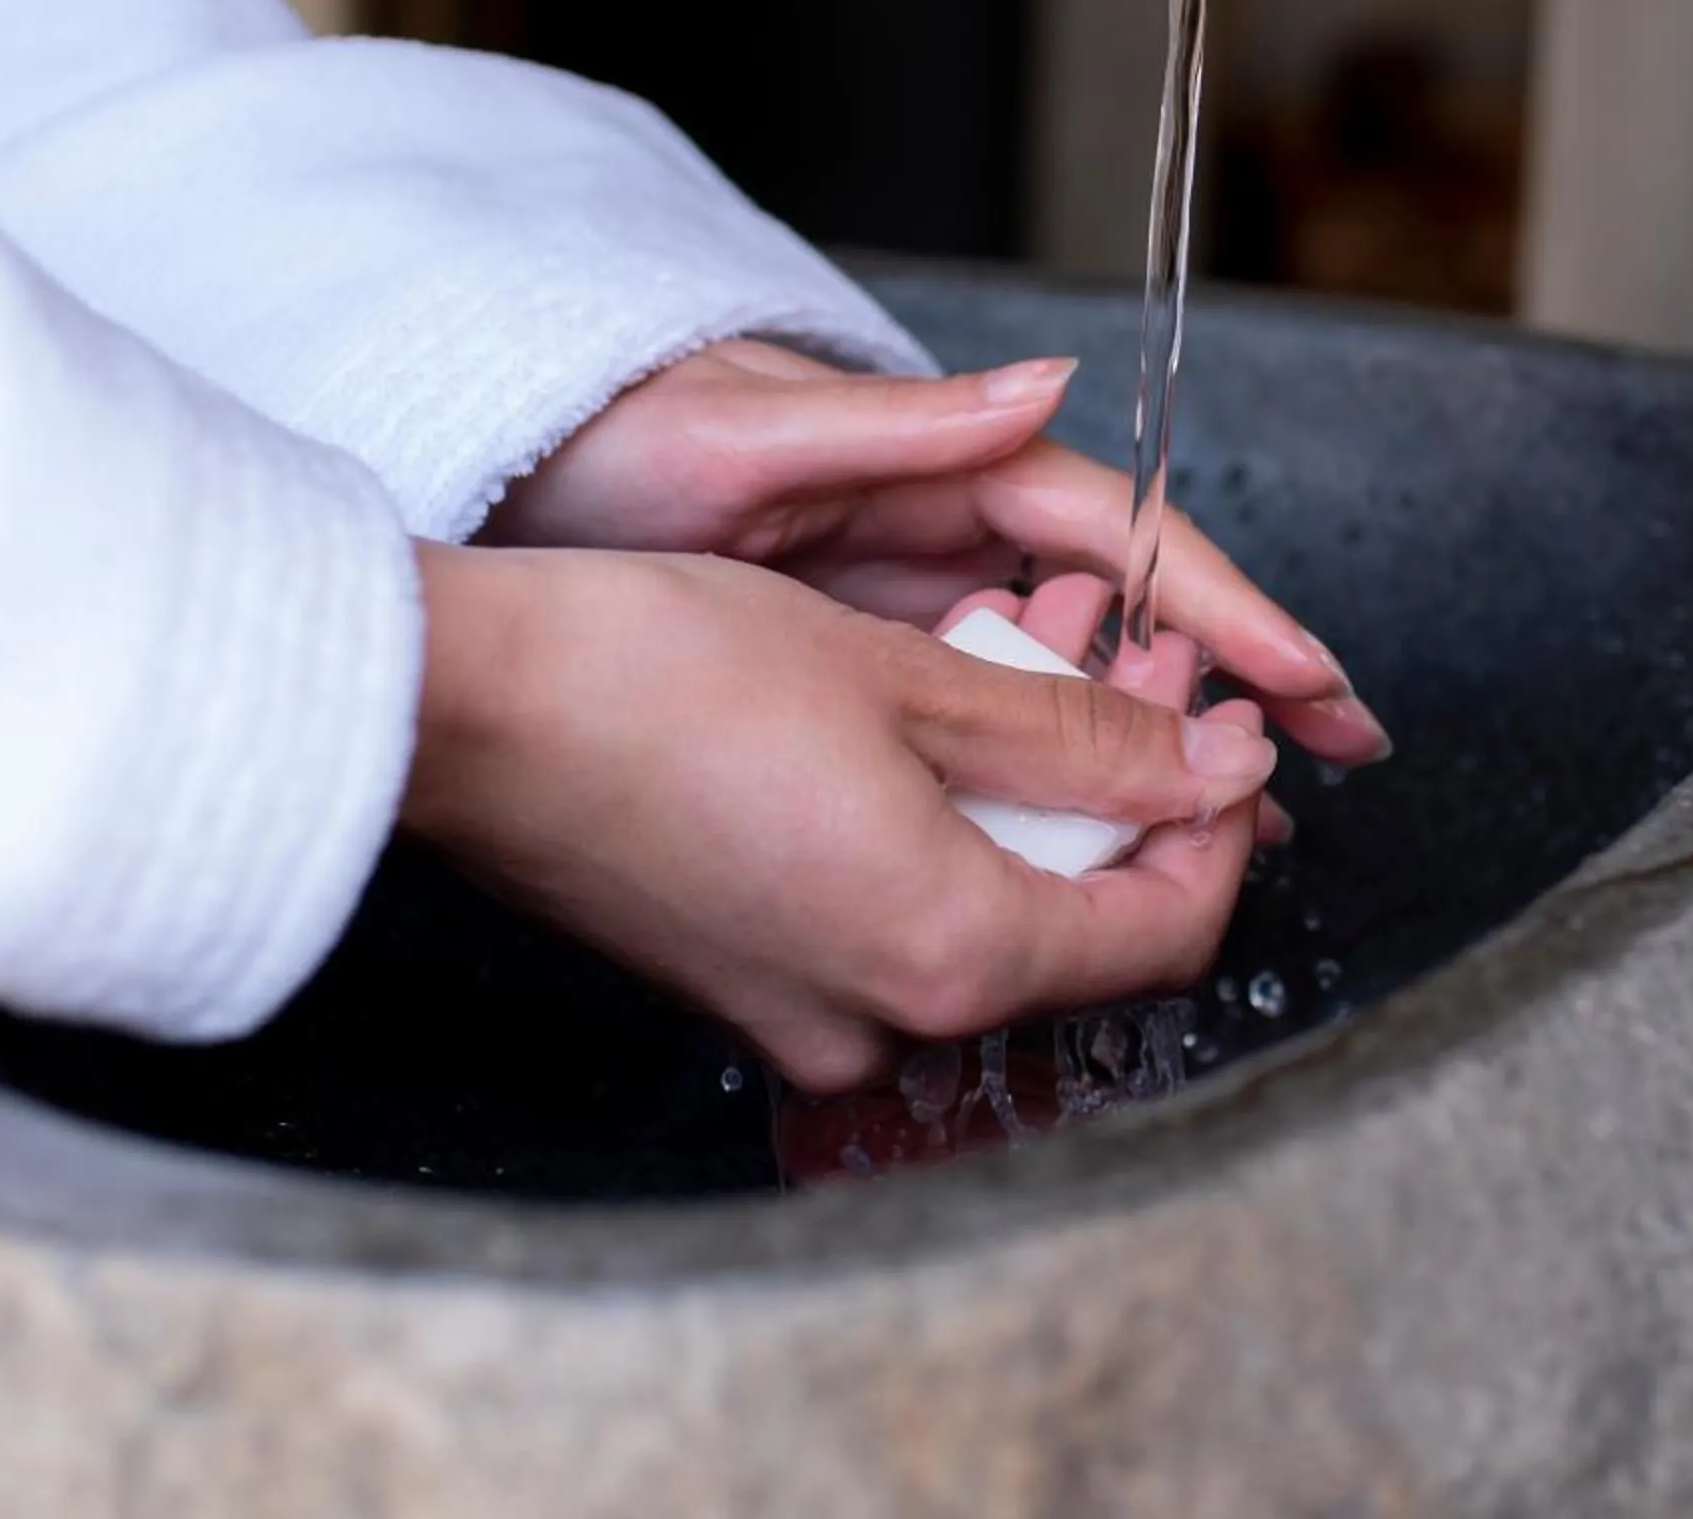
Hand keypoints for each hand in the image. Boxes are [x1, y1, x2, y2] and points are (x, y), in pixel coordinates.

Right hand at [403, 544, 1278, 1091]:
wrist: (467, 708)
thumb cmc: (658, 673)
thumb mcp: (906, 675)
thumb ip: (1078, 734)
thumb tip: (1204, 760)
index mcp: (945, 953)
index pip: (1164, 936)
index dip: (1220, 832)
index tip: (1224, 736)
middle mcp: (878, 1021)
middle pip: (1076, 940)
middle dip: (1124, 805)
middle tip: (1132, 673)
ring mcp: (800, 1019)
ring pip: (980, 928)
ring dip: (1028, 811)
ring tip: (1026, 671)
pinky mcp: (741, 989)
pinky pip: (887, 932)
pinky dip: (936, 843)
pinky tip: (922, 735)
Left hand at [483, 339, 1389, 764]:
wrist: (491, 574)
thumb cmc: (605, 455)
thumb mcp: (744, 442)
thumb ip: (903, 427)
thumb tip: (1051, 387)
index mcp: (935, 477)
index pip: (1118, 540)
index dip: (1222, 610)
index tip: (1306, 679)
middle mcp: (935, 551)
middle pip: (1115, 626)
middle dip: (1221, 691)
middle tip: (1322, 759)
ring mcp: (899, 629)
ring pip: (1057, 698)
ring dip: (1146, 754)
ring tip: (1238, 822)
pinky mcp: (852, 698)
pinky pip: (976, 750)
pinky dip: (1042, 793)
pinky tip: (1087, 849)